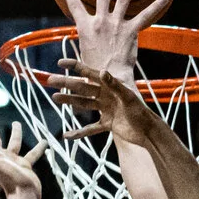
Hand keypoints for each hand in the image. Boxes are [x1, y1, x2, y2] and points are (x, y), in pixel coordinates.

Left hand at [0, 118, 45, 198]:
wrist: (24, 197)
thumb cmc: (11, 182)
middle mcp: (2, 156)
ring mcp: (14, 161)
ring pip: (14, 143)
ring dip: (15, 133)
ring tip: (16, 123)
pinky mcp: (25, 166)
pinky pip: (32, 154)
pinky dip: (38, 148)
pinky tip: (44, 143)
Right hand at [53, 57, 173, 152]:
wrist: (148, 132)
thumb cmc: (141, 112)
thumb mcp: (128, 97)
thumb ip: (115, 85)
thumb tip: (103, 72)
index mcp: (110, 86)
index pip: (90, 74)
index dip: (75, 67)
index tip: (60, 62)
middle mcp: (106, 96)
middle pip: (82, 88)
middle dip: (66, 84)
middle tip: (49, 80)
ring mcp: (105, 110)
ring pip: (83, 105)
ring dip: (69, 102)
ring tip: (54, 98)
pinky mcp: (107, 124)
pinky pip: (90, 128)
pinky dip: (79, 132)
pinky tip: (67, 135)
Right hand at [61, 0, 172, 80]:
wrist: (108, 80)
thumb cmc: (94, 73)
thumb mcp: (83, 57)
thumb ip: (85, 47)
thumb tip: (77, 57)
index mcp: (85, 28)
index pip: (74, 6)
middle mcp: (100, 22)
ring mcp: (116, 24)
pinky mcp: (130, 31)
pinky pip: (144, 16)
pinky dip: (155, 6)